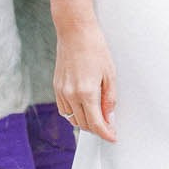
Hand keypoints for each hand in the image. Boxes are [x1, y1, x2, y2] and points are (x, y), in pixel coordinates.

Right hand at [54, 22, 117, 141]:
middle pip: (84, 124)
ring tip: (97, 117)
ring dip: (85, 122)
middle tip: (108, 126)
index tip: (112, 137)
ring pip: (72, 119)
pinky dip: (73, 114)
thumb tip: (109, 117)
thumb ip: (109, 99)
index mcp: (86, 92)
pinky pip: (63, 109)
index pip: (96, 123)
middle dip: (97, 128)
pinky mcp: (56, 87)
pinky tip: (83, 109)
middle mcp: (71, 95)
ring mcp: (62, 91)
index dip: (106, 133)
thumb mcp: (109, 73)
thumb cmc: (94, 47)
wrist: (75, 31)